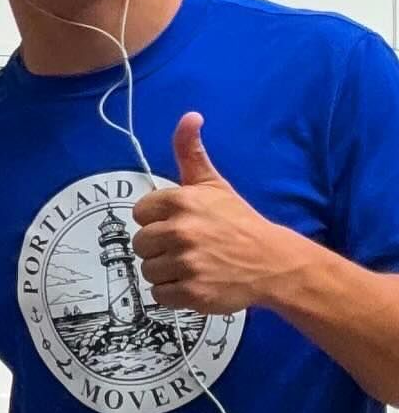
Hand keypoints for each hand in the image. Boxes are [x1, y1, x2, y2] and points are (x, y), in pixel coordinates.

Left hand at [131, 114, 303, 314]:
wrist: (272, 262)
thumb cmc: (238, 222)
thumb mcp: (214, 184)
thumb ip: (191, 152)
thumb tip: (189, 116)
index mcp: (181, 201)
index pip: (141, 213)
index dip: (157, 220)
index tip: (179, 223)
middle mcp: (180, 230)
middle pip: (141, 244)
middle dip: (160, 247)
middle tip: (187, 247)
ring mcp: (185, 263)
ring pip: (148, 270)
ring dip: (166, 271)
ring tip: (192, 264)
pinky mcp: (190, 292)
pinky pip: (159, 295)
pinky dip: (174, 293)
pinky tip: (194, 282)